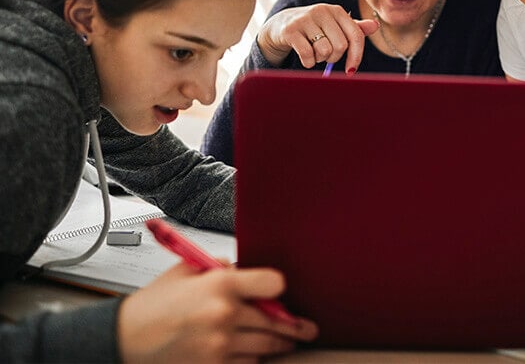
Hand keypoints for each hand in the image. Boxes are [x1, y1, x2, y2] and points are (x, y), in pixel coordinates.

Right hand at [117, 263, 317, 362]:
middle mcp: (224, 314)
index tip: (281, 291)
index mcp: (220, 284)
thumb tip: (244, 270)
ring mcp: (220, 345)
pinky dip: (252, 359)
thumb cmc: (155, 304)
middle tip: (304, 328)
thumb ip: (219, 267)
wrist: (123, 340)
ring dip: (278, 345)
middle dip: (292, 325)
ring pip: (265, 346)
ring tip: (286, 341)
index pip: (272, 284)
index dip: (279, 288)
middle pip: (275, 321)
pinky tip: (252, 353)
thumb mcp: (187, 270)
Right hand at [257, 3, 378, 73]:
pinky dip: (308, 62)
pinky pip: (307, 55)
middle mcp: (322, 11)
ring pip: (324, 51)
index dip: (356, 56)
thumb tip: (375, 25)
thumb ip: (354, 28)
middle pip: (340, 46)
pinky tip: (304, 57)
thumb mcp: (334, 26)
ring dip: (319, 59)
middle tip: (325, 55)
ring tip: (313, 52)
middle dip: (334, 58)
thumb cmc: (313, 28)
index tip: (351, 70)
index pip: (356, 35)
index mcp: (336, 11)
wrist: (280, 25)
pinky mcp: (291, 30)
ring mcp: (305, 19)